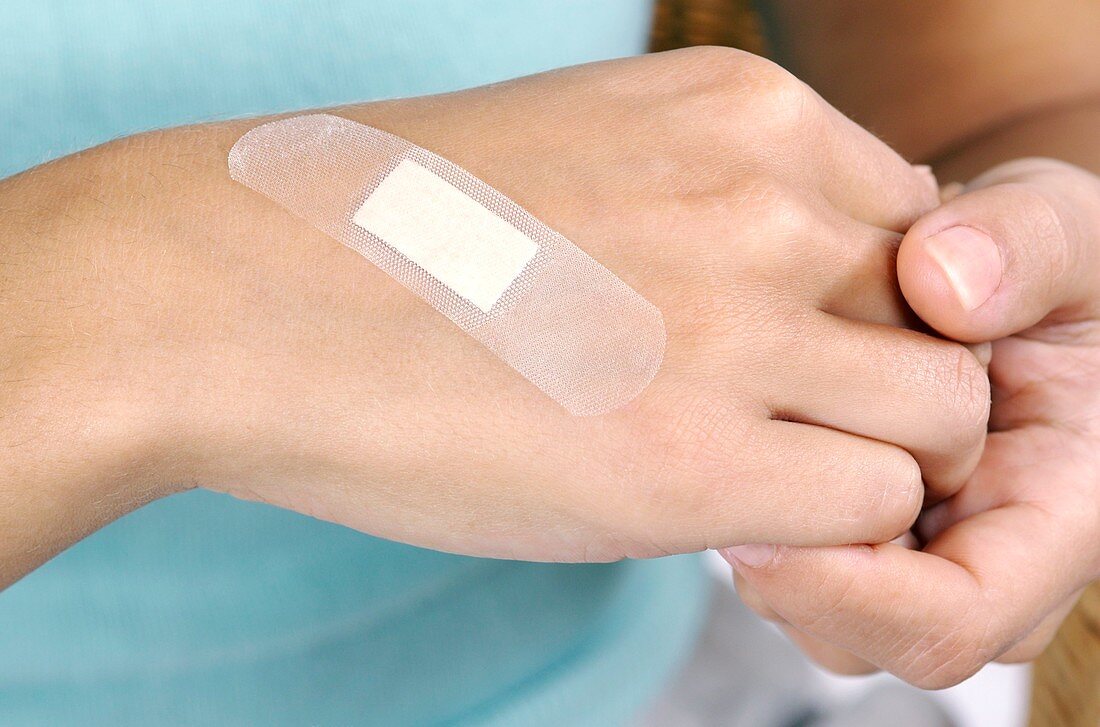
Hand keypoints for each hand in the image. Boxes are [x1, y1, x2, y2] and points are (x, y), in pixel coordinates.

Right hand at [1, 48, 985, 579]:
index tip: (791, 364)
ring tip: (762, 482)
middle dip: (886, 386)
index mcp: (741, 109)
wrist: (236, 292)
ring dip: (872, 461)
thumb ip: (710, 205)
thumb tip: (794, 304)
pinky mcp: (697, 461)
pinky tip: (725, 521)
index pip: (909, 224)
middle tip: (792, 435)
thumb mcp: (584, 154)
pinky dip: (827, 529)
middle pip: (942, 318)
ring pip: (939, 417)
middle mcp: (767, 202)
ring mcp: (741, 328)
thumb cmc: (392, 231)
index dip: (861, 310)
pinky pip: (875, 506)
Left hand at [724, 157, 1099, 686]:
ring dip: (751, 527)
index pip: (954, 618)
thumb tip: (946, 284)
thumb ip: (1031, 244)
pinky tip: (735, 420)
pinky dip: (741, 501)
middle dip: (781, 560)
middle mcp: (975, 555)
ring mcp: (903, 549)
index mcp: (1056, 514)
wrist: (991, 271)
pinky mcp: (846, 526)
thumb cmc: (1037, 261)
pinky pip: (776, 558)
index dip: (852, 587)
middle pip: (855, 631)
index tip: (763, 520)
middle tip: (732, 451)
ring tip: (744, 417)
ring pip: (799, 603)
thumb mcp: (1061, 228)